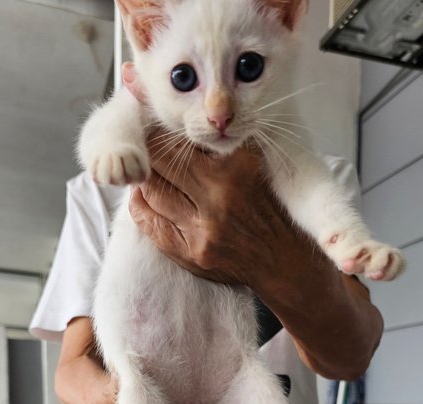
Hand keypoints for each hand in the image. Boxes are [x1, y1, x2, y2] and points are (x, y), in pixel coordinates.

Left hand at [129, 141, 301, 289]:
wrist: (280, 261)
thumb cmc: (268, 209)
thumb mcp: (255, 166)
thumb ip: (225, 143)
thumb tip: (185, 122)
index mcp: (237, 168)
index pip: (183, 139)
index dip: (164, 131)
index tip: (159, 128)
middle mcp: (218, 198)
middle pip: (160, 162)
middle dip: (150, 153)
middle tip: (146, 149)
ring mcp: (201, 229)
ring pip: (151, 191)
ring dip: (145, 179)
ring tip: (147, 172)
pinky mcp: (189, 253)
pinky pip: (148, 222)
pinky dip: (141, 205)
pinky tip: (145, 197)